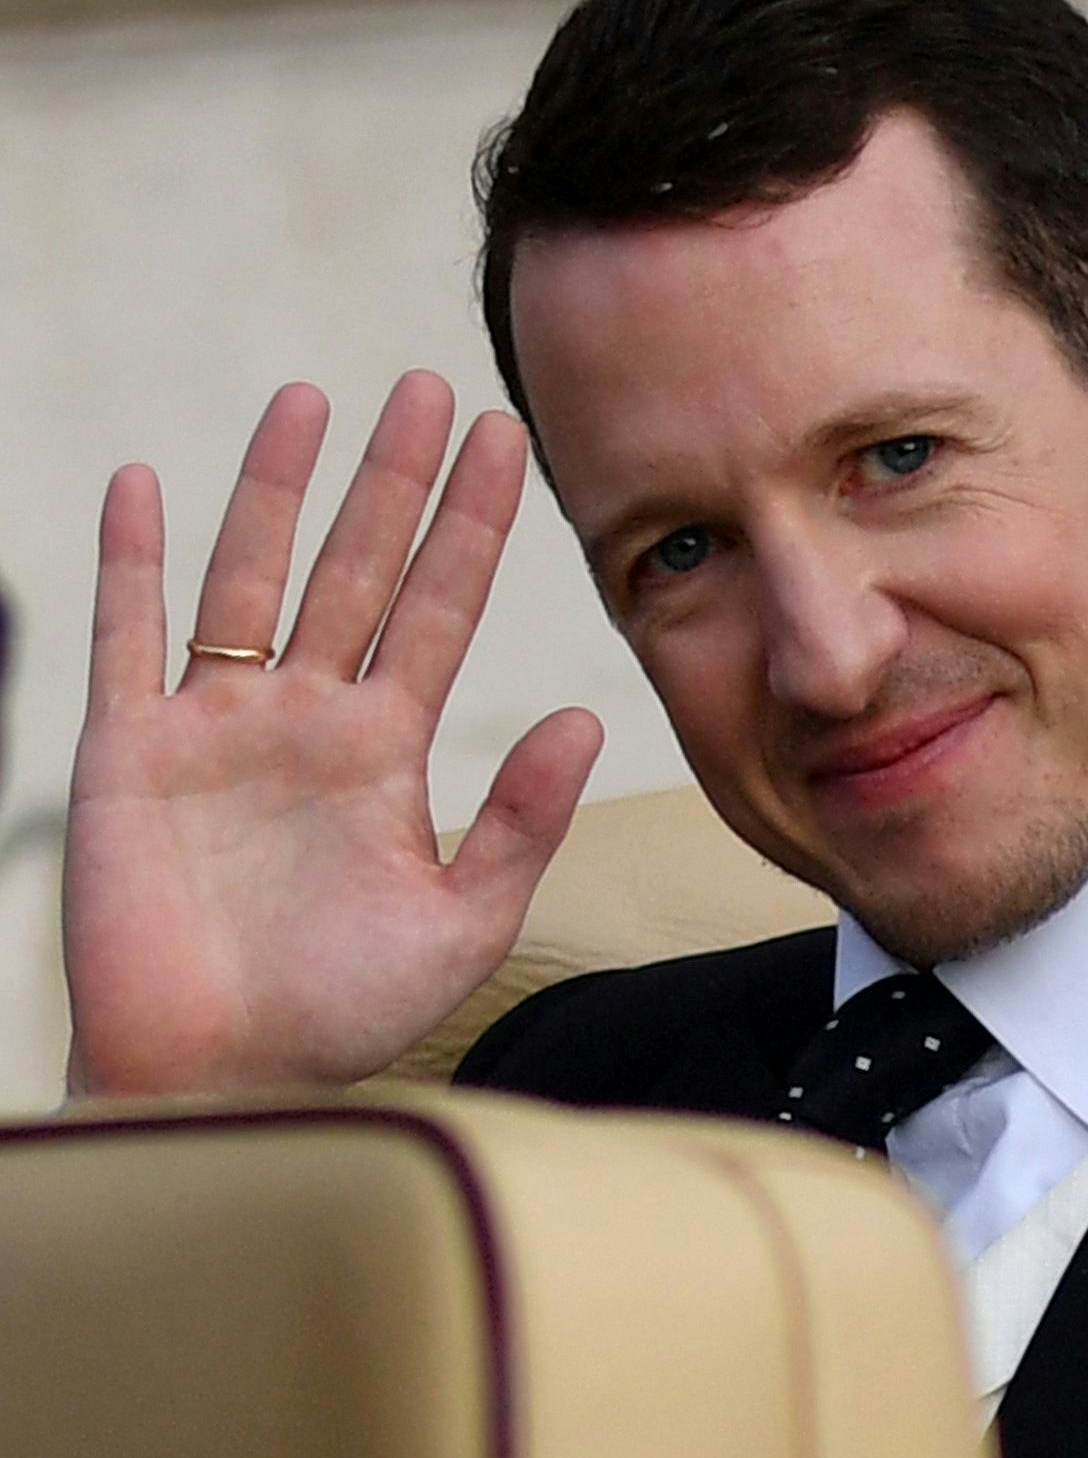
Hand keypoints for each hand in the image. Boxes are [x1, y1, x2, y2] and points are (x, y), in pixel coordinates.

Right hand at [64, 376, 603, 1095]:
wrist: (225, 1072)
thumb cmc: (341, 1009)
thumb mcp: (462, 918)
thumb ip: (522, 820)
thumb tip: (588, 720)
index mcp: (387, 749)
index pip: (442, 610)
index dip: (474, 527)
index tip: (510, 444)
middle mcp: (306, 717)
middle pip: (356, 568)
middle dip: (391, 480)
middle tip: (430, 385)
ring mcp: (216, 724)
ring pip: (250, 575)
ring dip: (276, 488)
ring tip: (310, 399)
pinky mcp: (130, 750)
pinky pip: (129, 637)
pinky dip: (132, 561)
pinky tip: (140, 482)